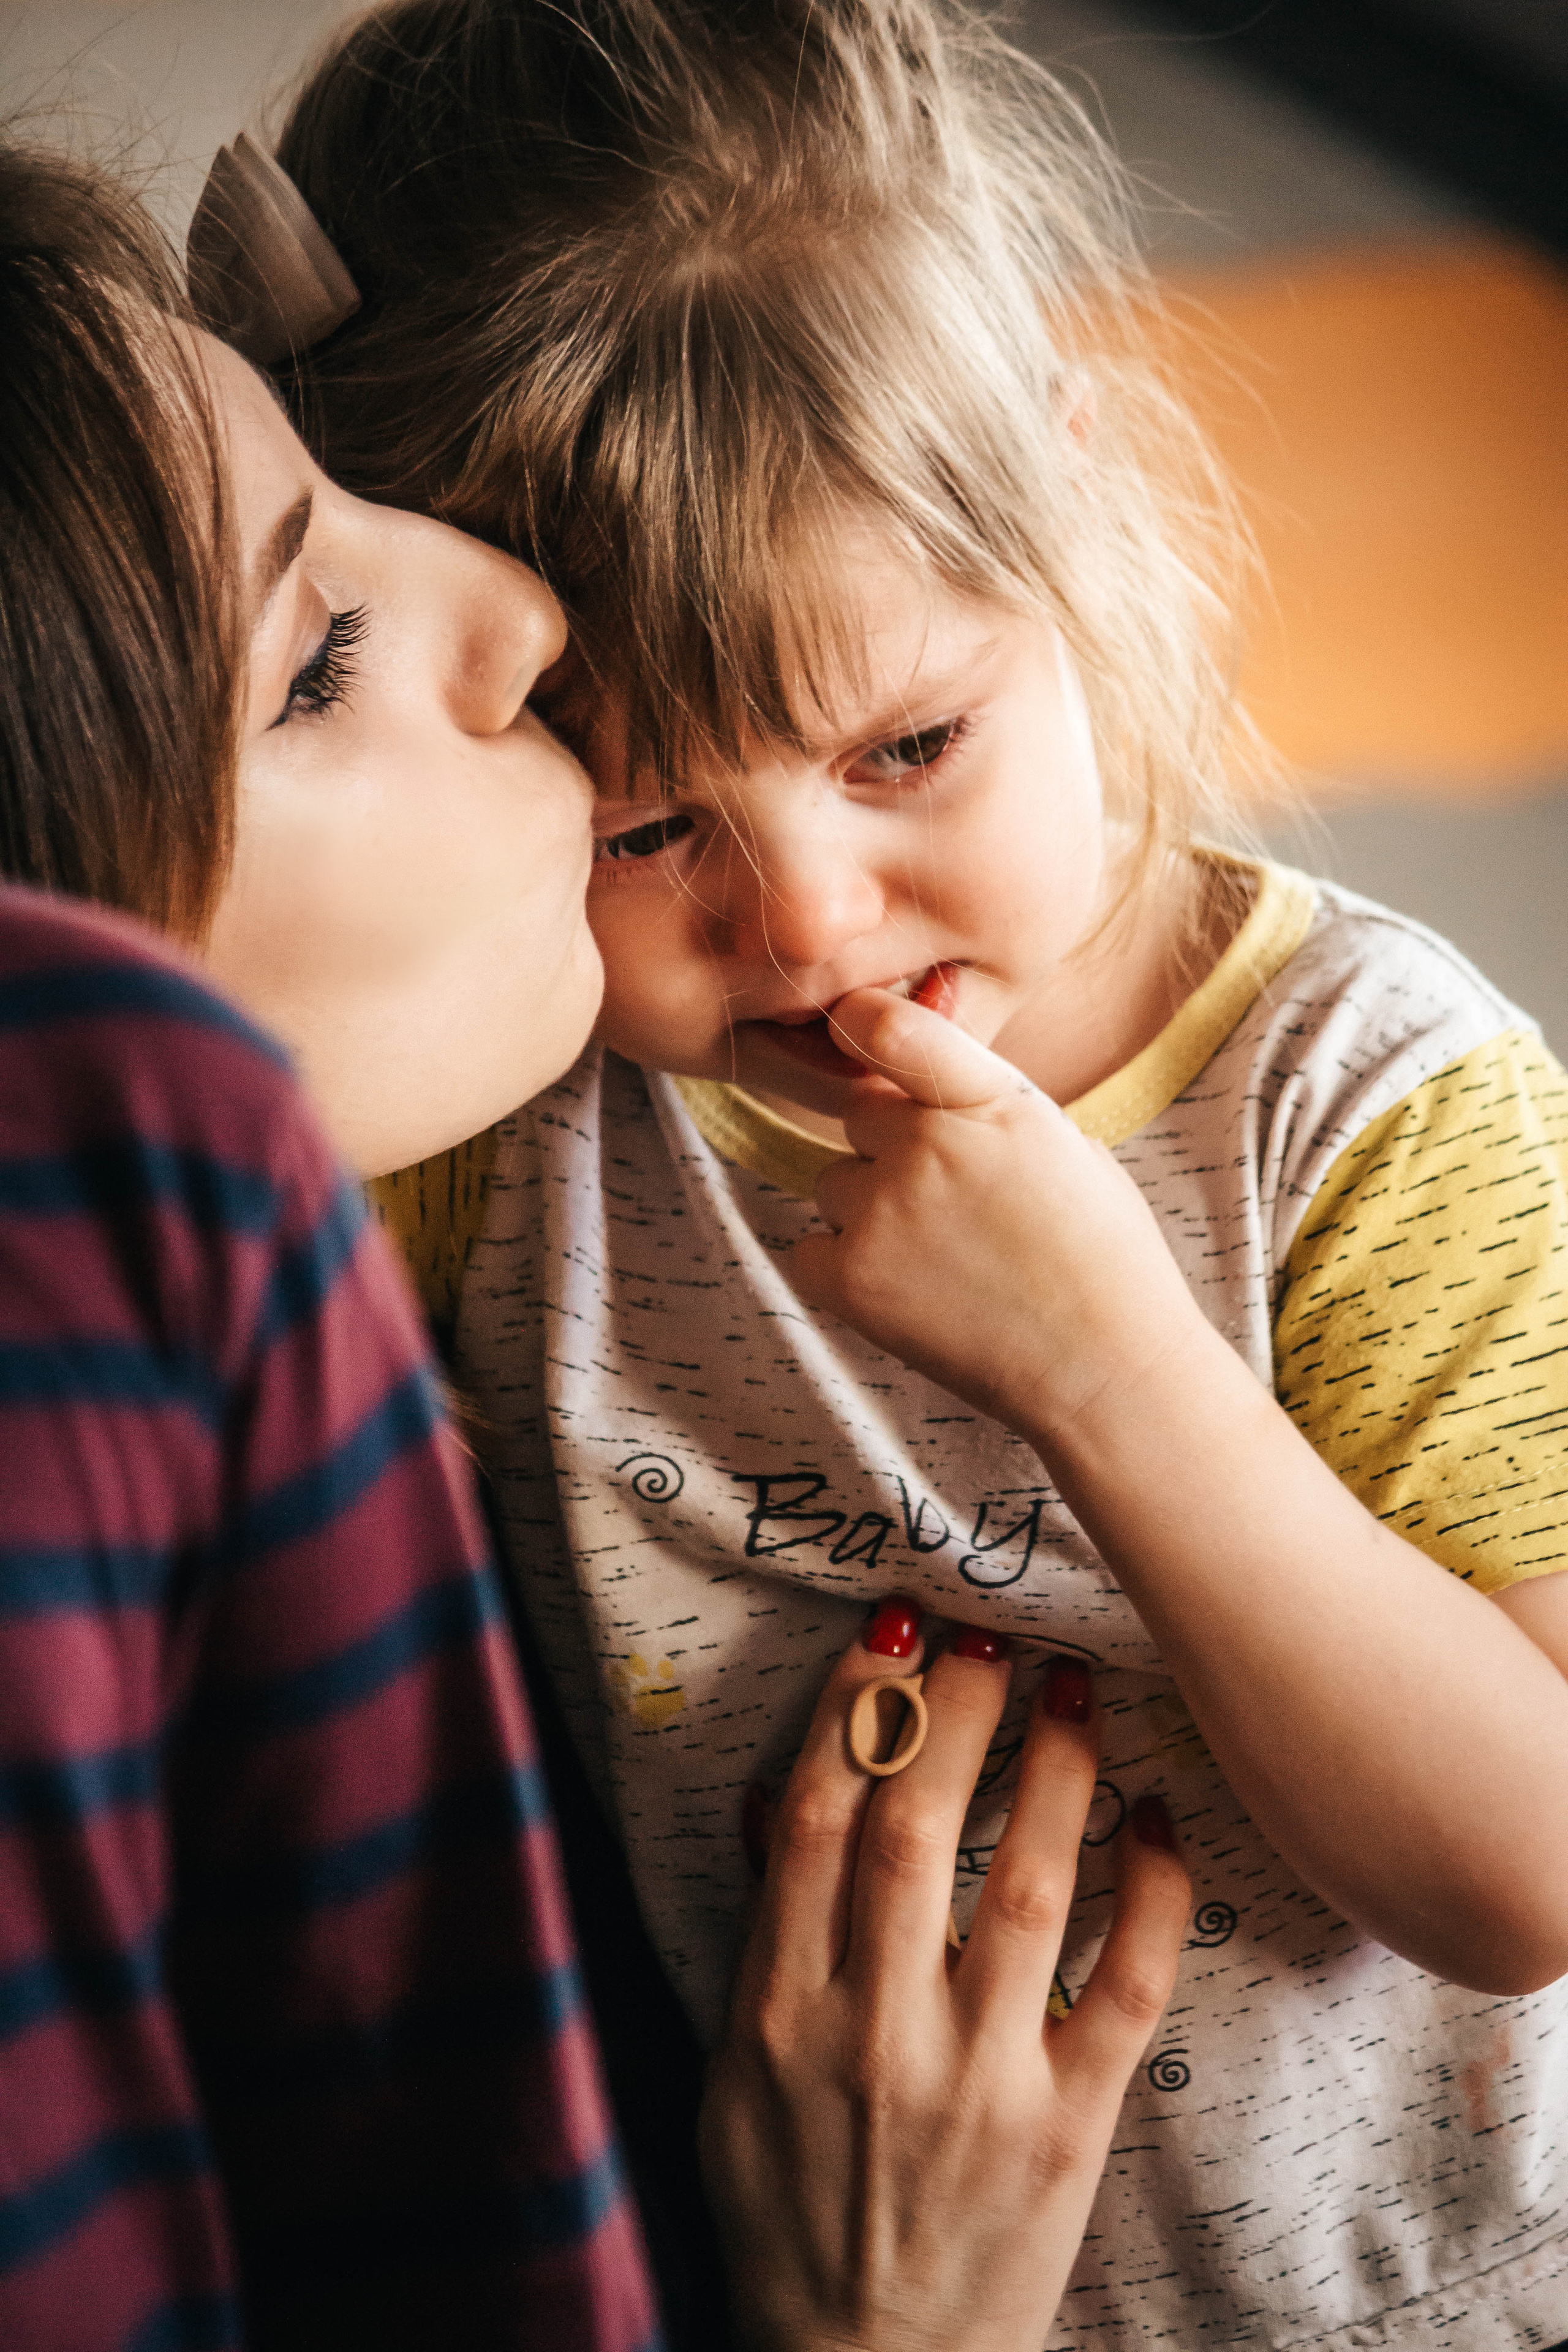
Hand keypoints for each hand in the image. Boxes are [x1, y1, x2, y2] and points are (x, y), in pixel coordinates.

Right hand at [700, 1612, 1189, 2351]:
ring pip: (1029, 1887)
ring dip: (1056, 1772)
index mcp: (780, 2012)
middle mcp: (873, 2035)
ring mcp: (977, 2084)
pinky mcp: (1068, 2130)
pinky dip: (1152, 1892)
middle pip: (918, 1830)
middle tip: (987, 1633)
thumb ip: (762, 1936)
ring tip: (1074, 1691)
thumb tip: (779, 1795)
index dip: (855, 1708)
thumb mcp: (735, 2075)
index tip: (892, 1629)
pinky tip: (1156, 1815)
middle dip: (956, 1710)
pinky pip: (1127, 1987)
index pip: (816, 1818)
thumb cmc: (789, 2206)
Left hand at [791, 988, 1211, 1447]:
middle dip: (890, 1152)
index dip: (858, 1022)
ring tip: (942, 1261)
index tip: (846, 1024)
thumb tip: (916, 1091)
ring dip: (869, 1213)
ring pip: (835, 1185)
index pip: (894, 1029)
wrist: (1108, 1371)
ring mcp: (884, 1211)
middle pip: (860, 1119)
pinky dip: (843, 1269)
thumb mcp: (1065, 1147)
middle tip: (951, 1208)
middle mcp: (931, 1145)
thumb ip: (988, 1107)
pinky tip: (906, 1292)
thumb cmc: (1101, 1260)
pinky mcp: (851, 1278)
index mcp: (996, 1102)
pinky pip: (811, 1248)